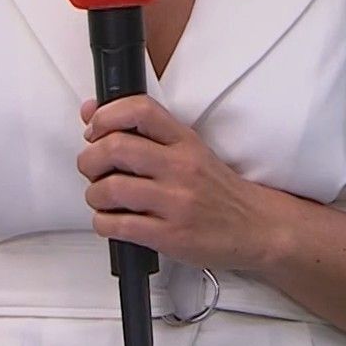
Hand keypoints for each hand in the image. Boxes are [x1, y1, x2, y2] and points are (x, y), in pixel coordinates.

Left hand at [77, 95, 280, 271]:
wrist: (257, 227)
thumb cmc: (218, 190)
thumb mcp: (189, 149)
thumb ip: (144, 132)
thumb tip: (92, 112)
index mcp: (184, 141)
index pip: (140, 109)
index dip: (106, 114)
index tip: (94, 127)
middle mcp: (180, 168)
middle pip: (116, 148)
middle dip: (89, 158)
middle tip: (91, 167)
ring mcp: (176, 202)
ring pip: (111, 188)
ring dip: (94, 194)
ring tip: (101, 198)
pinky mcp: (171, 236)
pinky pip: (119, 226)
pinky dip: (103, 223)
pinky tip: (110, 221)